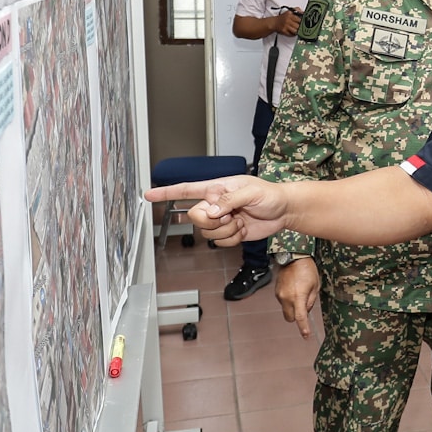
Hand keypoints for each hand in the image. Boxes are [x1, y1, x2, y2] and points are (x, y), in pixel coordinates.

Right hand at [144, 176, 288, 244]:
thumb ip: (228, 200)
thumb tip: (210, 211)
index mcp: (216, 188)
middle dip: (213, 220)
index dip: (166, 193)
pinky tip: (243, 229)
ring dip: (226, 230)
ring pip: (208, 233)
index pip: (186, 190)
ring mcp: (221, 220)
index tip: (148, 195)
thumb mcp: (250, 192)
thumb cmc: (269, 194)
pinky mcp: (229, 234)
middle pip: (195, 217)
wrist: (283, 211)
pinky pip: (220, 243)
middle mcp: (215, 204)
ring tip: (241, 221)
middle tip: (230, 215)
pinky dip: (233, 239)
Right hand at [273, 9, 301, 36]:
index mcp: (289, 14)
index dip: (302, 21)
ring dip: (296, 31)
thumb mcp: (289, 11)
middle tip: (300, 26)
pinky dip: (293, 34)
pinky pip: (291, 34)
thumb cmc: (283, 17)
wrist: (274, 22)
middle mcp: (287, 20)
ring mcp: (285, 26)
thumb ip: (297, 10)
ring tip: (296, 29)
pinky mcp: (284, 31)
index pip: (299, 19)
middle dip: (299, 27)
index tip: (303, 22)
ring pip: (295, 31)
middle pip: (298, 26)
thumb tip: (303, 12)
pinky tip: (292, 32)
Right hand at [275, 258, 318, 338]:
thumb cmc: (307, 270)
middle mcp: (286, 298)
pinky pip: (283, 302)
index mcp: (298, 297)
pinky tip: (293, 289)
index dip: (303, 328)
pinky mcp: (276, 291)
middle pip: (290, 318)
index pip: (300, 317)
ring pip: (286, 310)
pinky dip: (288, 300)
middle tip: (304, 307)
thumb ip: (311, 301)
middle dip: (296, 317)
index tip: (306, 335)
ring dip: (292, 307)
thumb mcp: (315, 286)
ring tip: (299, 292)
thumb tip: (306, 311)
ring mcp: (280, 295)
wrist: (293, 257)